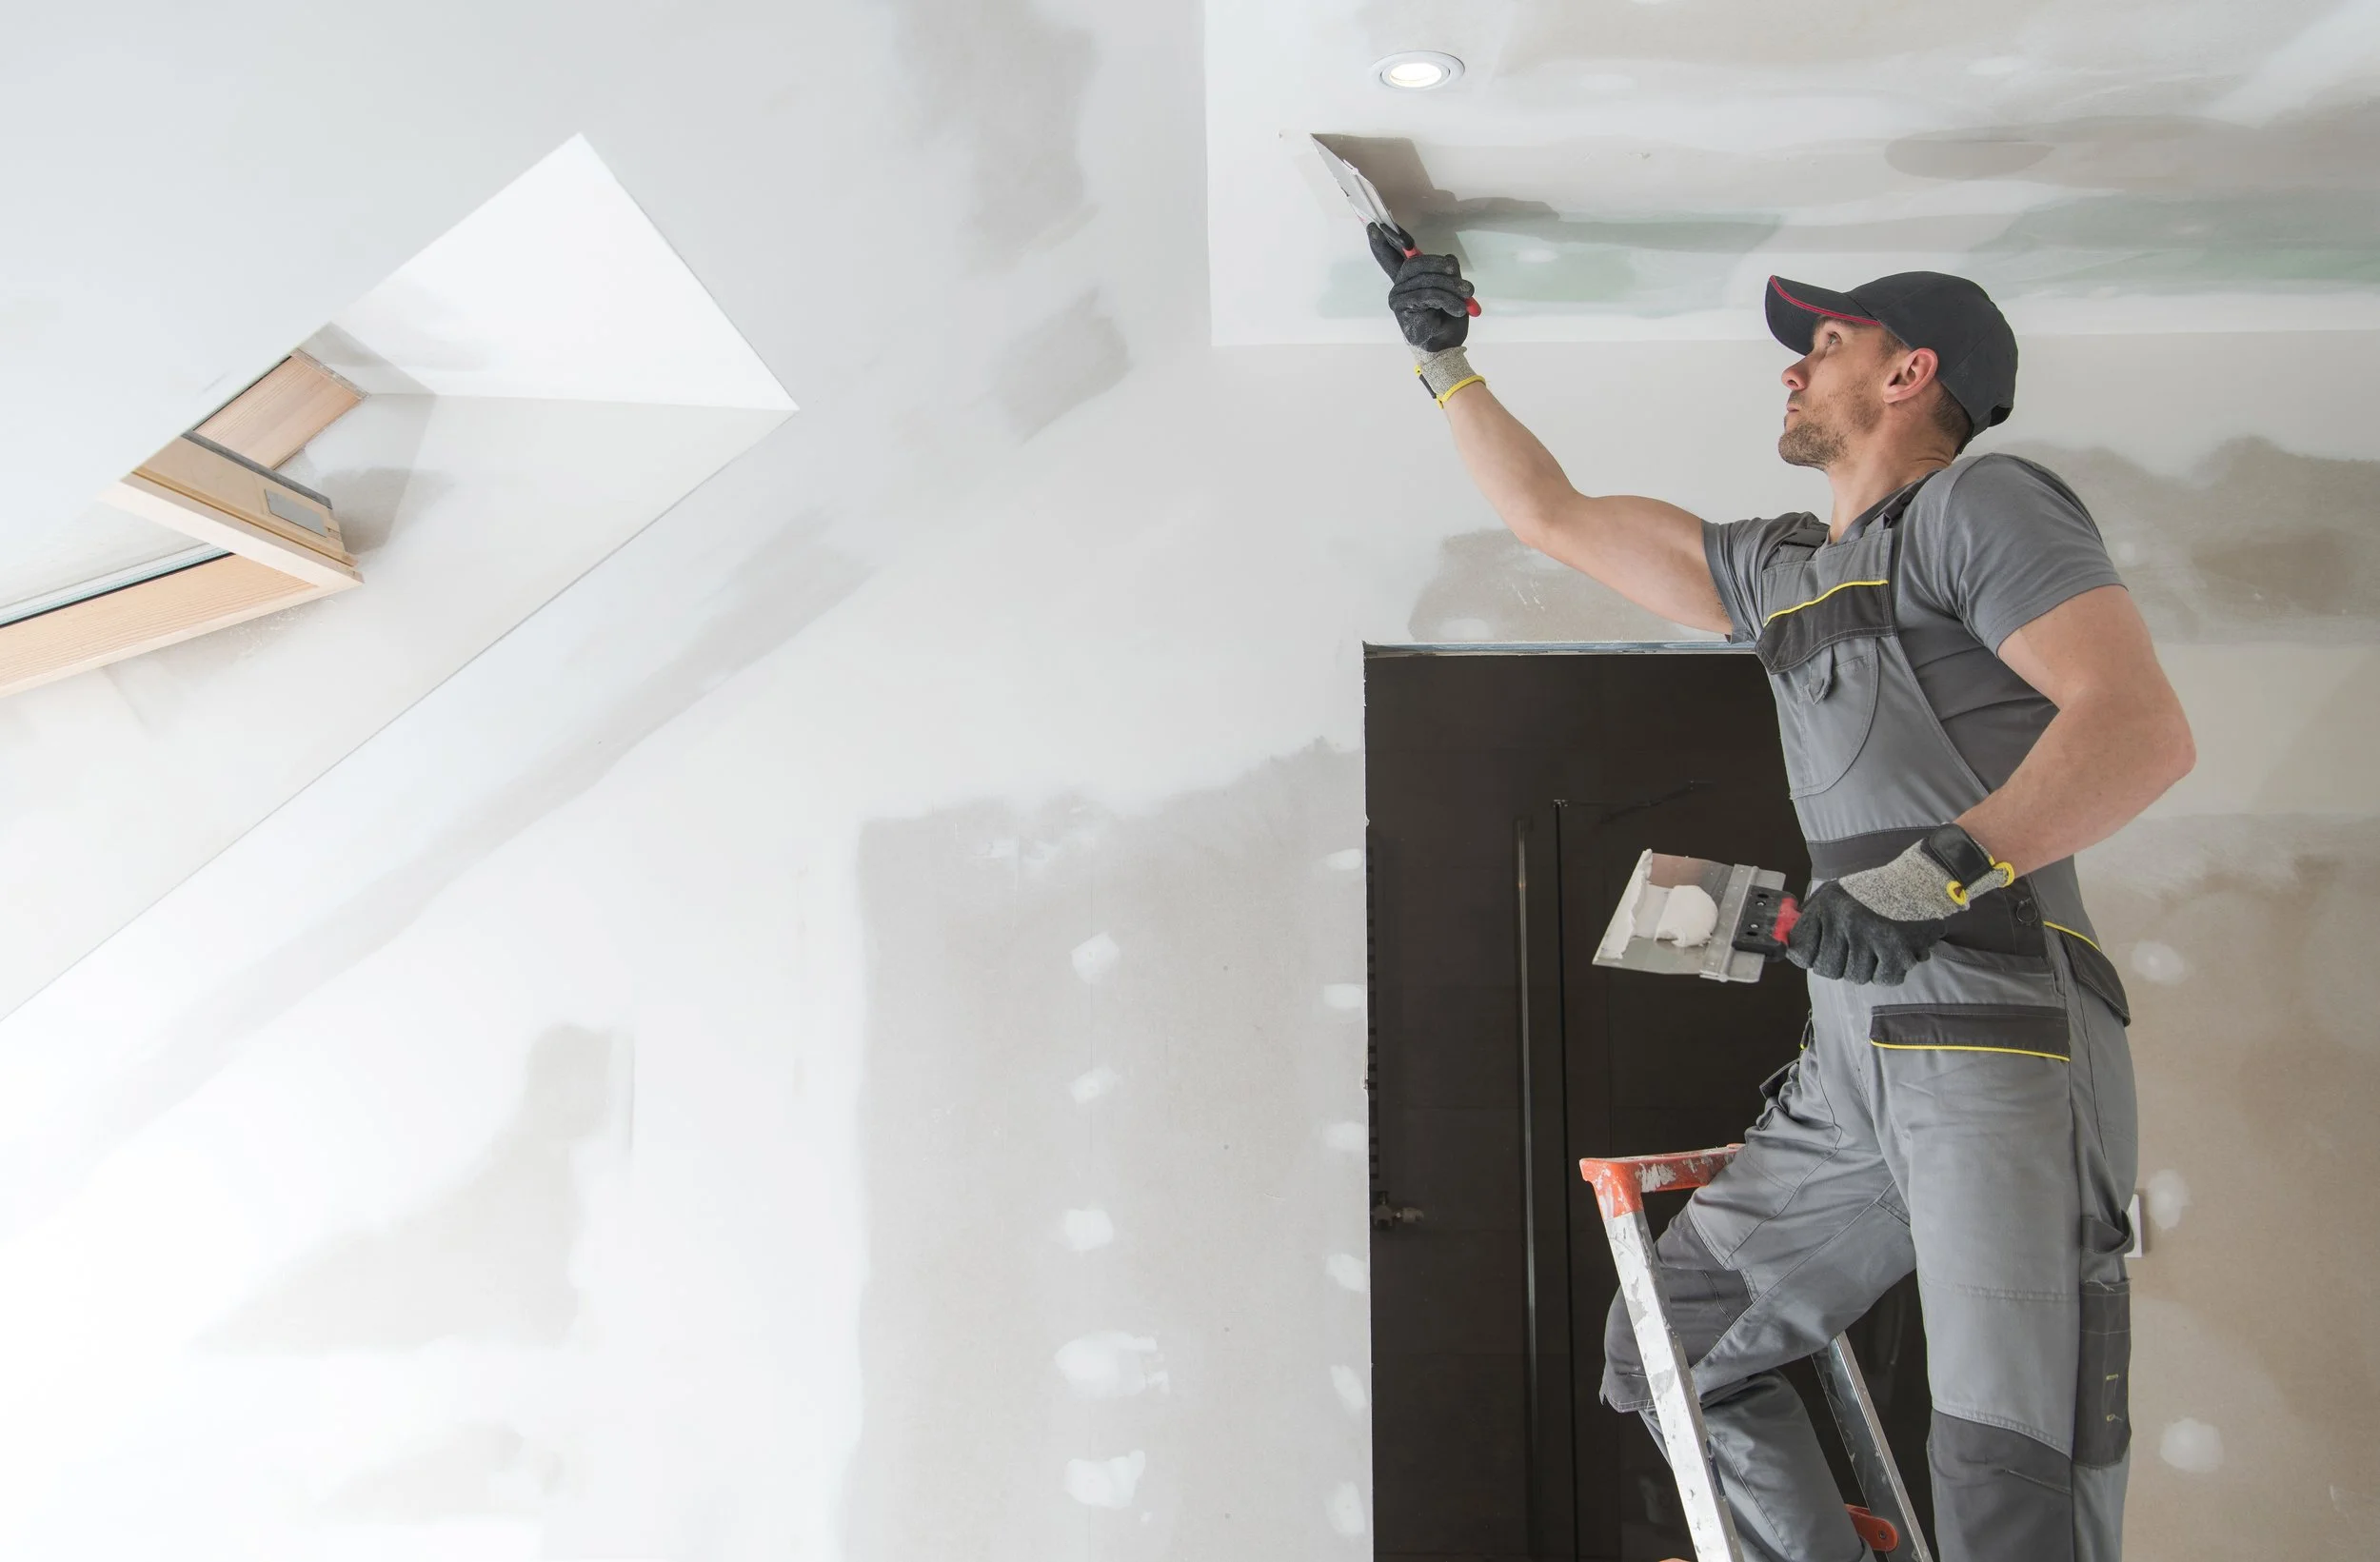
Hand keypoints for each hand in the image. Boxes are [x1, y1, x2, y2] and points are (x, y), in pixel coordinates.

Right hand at [1369, 223, 1472, 352]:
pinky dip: (1447, 299)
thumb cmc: (1447, 320)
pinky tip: (1459, 308)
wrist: (1445, 347)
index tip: (1374, 226)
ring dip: (1451, 287)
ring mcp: (1398, 296)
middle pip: (1415, 262)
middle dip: (1441, 266)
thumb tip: (1449, 258)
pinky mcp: (1402, 307)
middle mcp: (1400, 285)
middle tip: (1463, 280)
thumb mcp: (1454, 290)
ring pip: (1426, 279)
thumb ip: (1449, 272)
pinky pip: (1428, 294)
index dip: (1383, 241)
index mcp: (1409, 279)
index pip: (1392, 256)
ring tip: (1467, 296)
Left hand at [1783, 825, 2011, 984]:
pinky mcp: (1897, 949)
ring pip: (1856, 976)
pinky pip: (1883, 979)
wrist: (1920, 879)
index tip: (1821, 953)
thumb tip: (1789, 945)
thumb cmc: (1873, 891)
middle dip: (1840, 965)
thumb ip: (1810, 917)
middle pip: (1828, 970)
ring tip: (1876, 947)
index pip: (1801, 951)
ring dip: (1866, 968)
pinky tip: (1892, 952)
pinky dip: (1889, 972)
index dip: (1811, 957)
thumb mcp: (1833, 893)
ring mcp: (1871, 936)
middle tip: (1855, 951)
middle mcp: (1845, 920)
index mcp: (1826, 906)